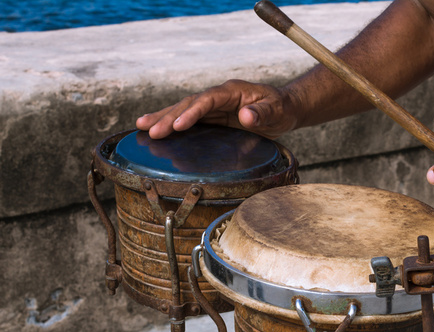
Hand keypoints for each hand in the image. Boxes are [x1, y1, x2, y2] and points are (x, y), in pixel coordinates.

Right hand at [135, 79, 300, 138]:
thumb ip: (262, 112)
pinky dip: (172, 125)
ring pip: (184, 110)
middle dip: (169, 117)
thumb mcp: (277, 110)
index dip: (192, 112)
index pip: (207, 100)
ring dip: (163, 118)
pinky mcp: (213, 117)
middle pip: (190, 105)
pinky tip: (156, 130)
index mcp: (232, 91)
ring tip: (141, 126)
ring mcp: (214, 106)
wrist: (284, 109)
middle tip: (149, 129)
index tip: (178, 125)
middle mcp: (219, 96)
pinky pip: (189, 120)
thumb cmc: (281, 108)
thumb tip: (246, 115)